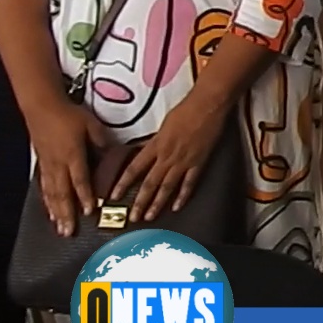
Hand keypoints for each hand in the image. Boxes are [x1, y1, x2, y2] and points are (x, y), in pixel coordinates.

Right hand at [24, 96, 109, 236]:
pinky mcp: (42, 164)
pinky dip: (47, 202)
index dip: (86, 196)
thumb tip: (115, 155)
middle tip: (70, 231)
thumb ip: (103, 142)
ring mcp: (48, 166)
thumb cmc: (69, 115)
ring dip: (56, 212)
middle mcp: (59, 164)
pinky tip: (50, 211)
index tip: (90, 211)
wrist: (42, 107)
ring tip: (60, 228)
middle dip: (67, 214)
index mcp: (73, 155)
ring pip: (52, 194)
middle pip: (63, 193)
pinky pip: (44, 188)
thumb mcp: (92, 125)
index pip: (80, 180)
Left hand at [112, 94, 230, 222]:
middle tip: (133, 217)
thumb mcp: (163, 124)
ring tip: (150, 217)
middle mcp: (167, 156)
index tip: (114, 196)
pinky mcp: (199, 162)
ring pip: (167, 187)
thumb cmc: (186, 109)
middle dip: (140, 202)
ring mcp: (183, 161)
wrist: (208, 106)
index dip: (123, 183)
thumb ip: (154, 140)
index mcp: (156, 145)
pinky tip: (177, 206)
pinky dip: (183, 196)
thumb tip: (144, 150)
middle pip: (150, 183)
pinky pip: (189, 183)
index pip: (134, 168)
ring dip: (158, 203)